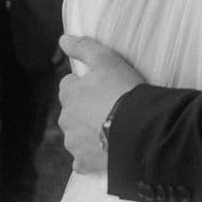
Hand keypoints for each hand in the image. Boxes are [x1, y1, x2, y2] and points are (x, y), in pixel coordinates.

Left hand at [58, 35, 144, 172]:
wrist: (138, 128)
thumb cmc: (123, 91)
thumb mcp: (107, 60)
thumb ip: (84, 48)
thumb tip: (63, 39)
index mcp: (69, 95)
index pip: (69, 85)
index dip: (86, 84)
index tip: (104, 86)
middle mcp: (66, 120)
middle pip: (72, 111)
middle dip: (85, 109)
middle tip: (111, 107)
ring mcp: (74, 143)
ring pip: (77, 135)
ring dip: (89, 132)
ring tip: (113, 129)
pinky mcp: (85, 163)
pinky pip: (83, 160)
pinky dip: (91, 156)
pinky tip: (106, 152)